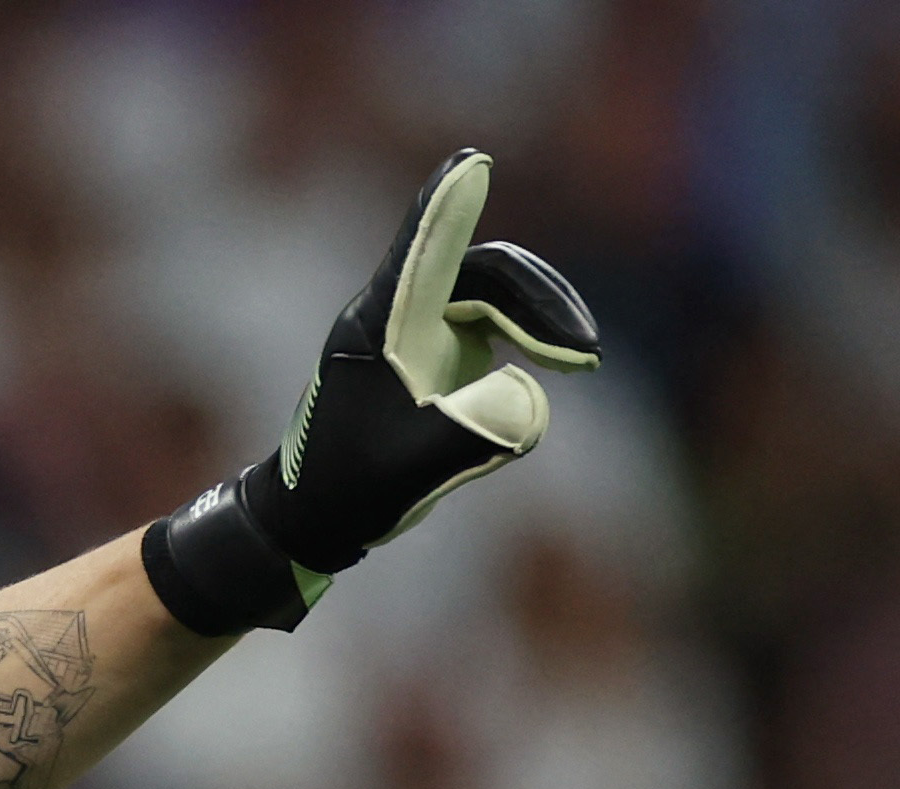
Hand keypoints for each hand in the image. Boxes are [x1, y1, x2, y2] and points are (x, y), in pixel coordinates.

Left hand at [145, 148, 602, 634]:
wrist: (316, 515)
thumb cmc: (351, 489)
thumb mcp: (416, 469)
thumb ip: (477, 432)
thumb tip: (532, 394)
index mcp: (379, 329)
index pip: (420, 255)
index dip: (446, 208)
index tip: (472, 163)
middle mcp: (397, 314)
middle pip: (483, 271)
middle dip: (540, 300)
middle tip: (584, 353)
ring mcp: (418, 328)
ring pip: (494, 292)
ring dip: (543, 319)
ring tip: (582, 362)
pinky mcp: (436, 349)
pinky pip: (495, 318)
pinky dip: (532, 335)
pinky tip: (561, 362)